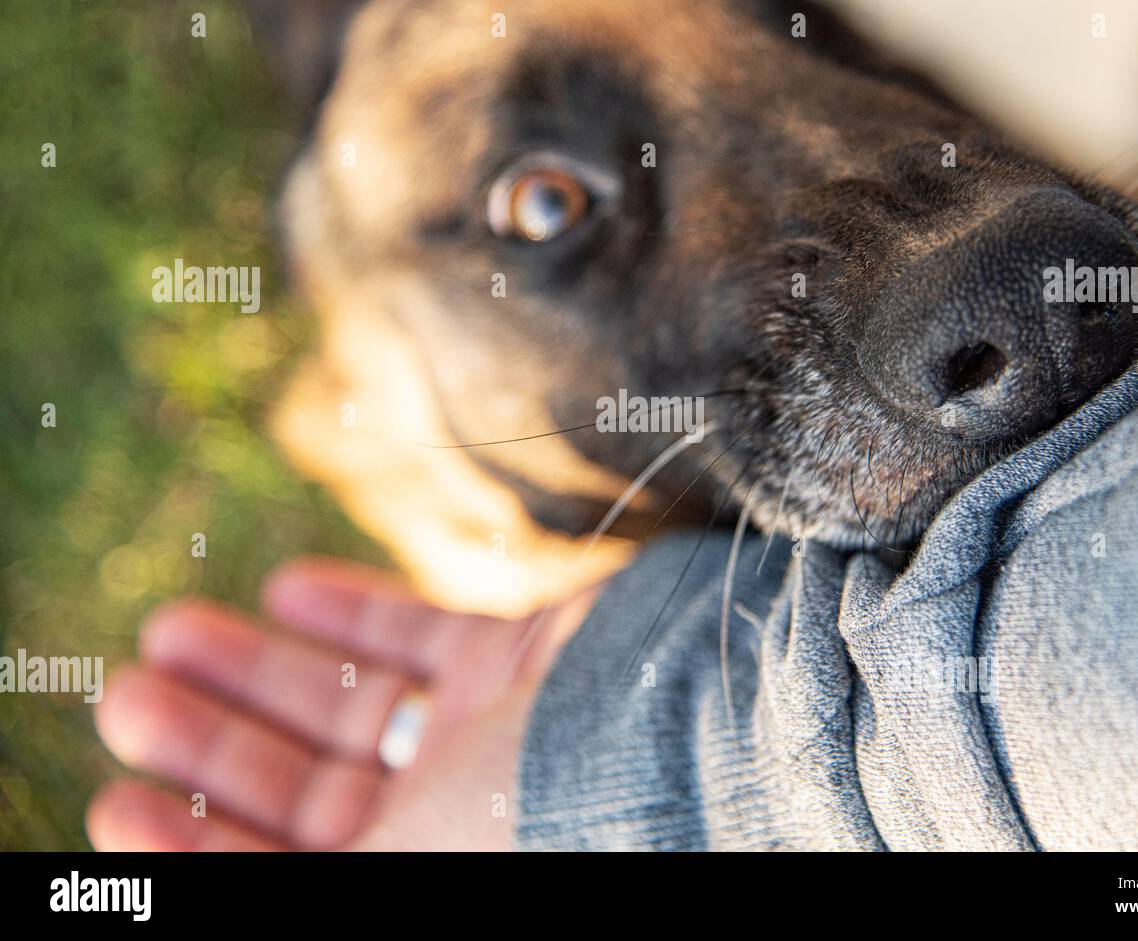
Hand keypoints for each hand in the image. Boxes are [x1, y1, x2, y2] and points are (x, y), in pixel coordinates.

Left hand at [87, 558, 596, 849]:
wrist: (687, 728)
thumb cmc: (540, 821)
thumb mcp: (394, 876)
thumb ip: (293, 877)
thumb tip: (164, 881)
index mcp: (417, 882)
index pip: (285, 871)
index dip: (194, 848)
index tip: (114, 802)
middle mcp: (450, 822)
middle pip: (307, 785)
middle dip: (213, 744)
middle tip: (128, 694)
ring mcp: (489, 737)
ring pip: (353, 703)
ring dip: (260, 670)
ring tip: (169, 629)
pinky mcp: (521, 661)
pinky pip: (421, 634)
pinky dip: (354, 610)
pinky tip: (285, 589)